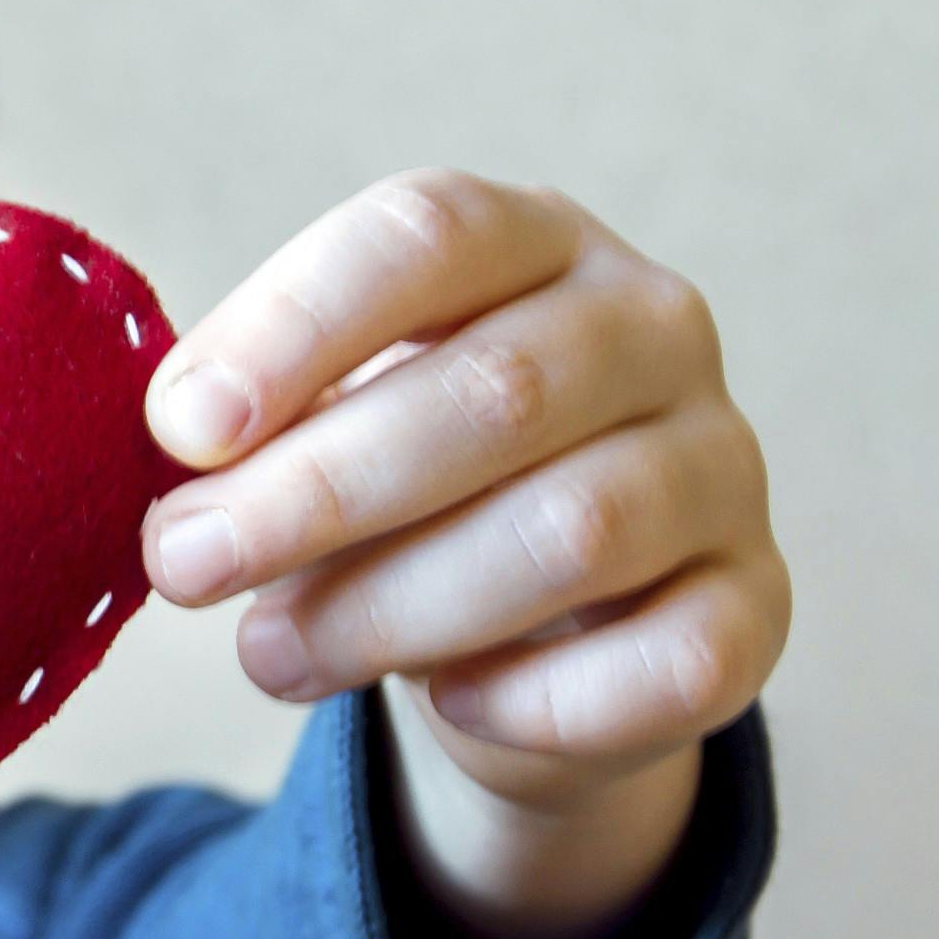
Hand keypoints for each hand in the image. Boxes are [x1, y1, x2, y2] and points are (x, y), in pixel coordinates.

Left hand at [139, 172, 788, 938]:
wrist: (529, 626)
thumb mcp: (315, 434)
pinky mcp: (757, 605)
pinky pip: (672, 662)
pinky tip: (448, 703)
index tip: (181, 428)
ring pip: (575, 531)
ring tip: (270, 656)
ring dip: (394, 608)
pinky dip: (541, 699)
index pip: (428, 234)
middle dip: (314, 492)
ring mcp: (723, 463)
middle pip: (496, 392)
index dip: (297, 327)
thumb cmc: (396, 490)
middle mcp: (652, 326)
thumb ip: (253, 447)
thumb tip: (184, 510)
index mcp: (532, 240)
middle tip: (186, 563)